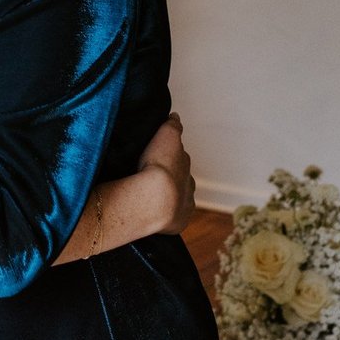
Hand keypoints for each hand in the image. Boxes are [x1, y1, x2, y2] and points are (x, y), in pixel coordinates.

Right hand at [138, 112, 195, 234]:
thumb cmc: (158, 167)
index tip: (160, 155)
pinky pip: (172, 217)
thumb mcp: (166, 136)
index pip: (181, 157)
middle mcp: (189, 185)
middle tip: (152, 175)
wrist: (154, 199)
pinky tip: (153, 213)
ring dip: (169, 196)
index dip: (170, 155)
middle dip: (172, 176)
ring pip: (179, 198)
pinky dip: (165, 214)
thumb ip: (172, 126)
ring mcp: (185, 205)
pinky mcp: (177, 223)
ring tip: (150, 195)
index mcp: (185, 164)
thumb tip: (176, 116)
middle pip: (181, 178)